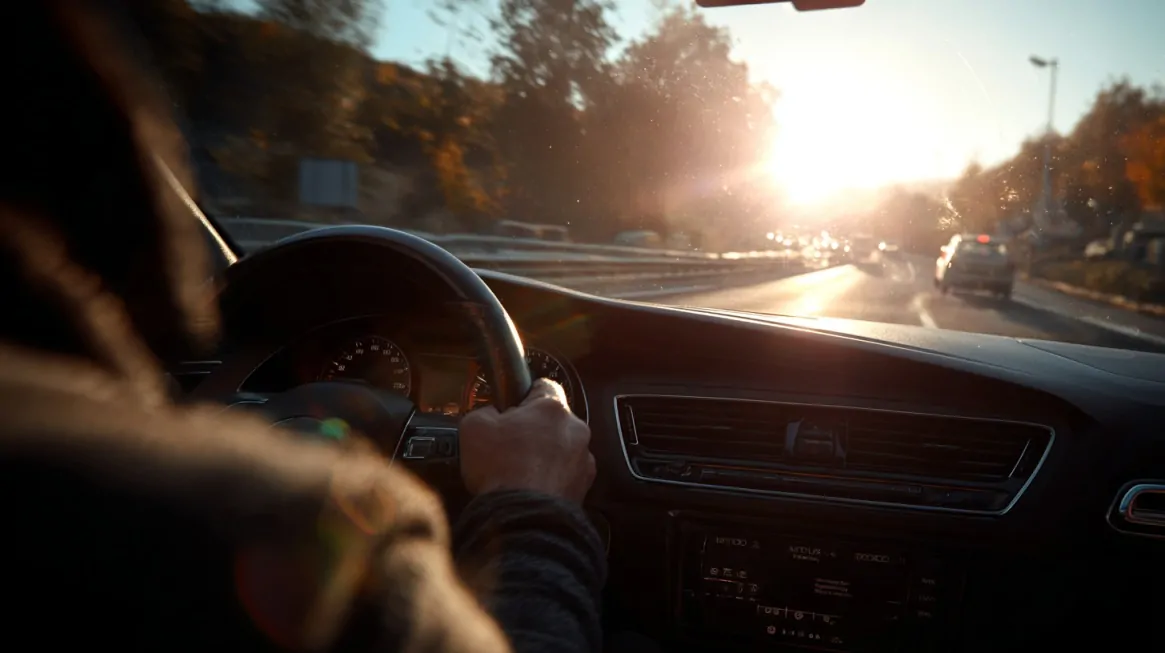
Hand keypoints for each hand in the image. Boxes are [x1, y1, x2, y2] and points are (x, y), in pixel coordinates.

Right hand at [459, 378, 595, 502]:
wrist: (522, 519)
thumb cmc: (501, 470)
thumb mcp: (474, 427)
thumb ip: (484, 410)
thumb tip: (489, 413)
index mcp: (551, 408)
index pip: (543, 385)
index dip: (524, 395)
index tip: (512, 407)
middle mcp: (575, 429)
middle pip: (553, 420)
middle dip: (534, 430)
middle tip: (510, 445)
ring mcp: (583, 459)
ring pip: (562, 448)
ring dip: (546, 455)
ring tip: (520, 472)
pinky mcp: (584, 486)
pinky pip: (567, 474)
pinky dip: (552, 478)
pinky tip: (532, 488)